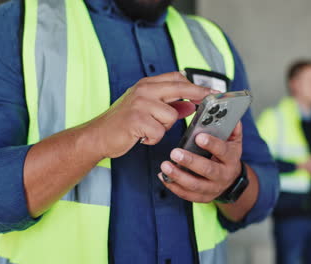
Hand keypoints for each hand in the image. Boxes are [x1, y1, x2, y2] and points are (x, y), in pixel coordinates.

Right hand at [91, 72, 217, 157]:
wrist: (98, 136)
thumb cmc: (123, 123)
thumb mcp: (146, 109)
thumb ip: (168, 105)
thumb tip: (189, 106)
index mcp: (146, 84)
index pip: (177, 78)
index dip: (196, 86)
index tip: (212, 92)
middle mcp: (144, 90)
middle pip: (180, 88)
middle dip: (198, 95)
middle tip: (212, 100)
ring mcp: (139, 103)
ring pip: (171, 116)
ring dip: (163, 128)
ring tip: (148, 130)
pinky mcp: (136, 119)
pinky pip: (159, 131)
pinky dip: (152, 138)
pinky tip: (141, 137)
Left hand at [158, 122, 242, 202]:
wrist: (231, 179)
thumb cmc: (227, 154)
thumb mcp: (233, 140)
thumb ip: (231, 126)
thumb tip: (228, 111)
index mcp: (232, 158)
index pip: (223, 151)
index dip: (212, 144)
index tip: (199, 137)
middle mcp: (224, 175)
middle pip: (208, 170)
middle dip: (190, 161)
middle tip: (174, 153)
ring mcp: (213, 188)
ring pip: (195, 185)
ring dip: (179, 176)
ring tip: (165, 165)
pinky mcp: (203, 197)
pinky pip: (187, 194)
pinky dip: (174, 186)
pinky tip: (163, 176)